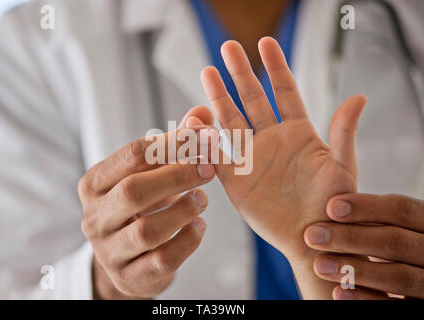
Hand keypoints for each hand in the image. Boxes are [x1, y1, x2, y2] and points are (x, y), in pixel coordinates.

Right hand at [78, 106, 215, 298]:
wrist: (125, 259)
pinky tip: (198, 226)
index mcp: (94, 183)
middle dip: (179, 175)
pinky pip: (163, 259)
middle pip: (135, 190)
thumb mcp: (150, 174)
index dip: (174, 142)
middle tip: (210, 168)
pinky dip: (189, 240)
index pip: (132, 154)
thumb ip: (176, 144)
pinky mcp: (129, 277)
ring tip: (203, 200)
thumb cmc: (140, 207)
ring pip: (148, 230)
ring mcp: (108, 251)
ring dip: (185, 210)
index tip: (206, 136)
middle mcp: (94, 217)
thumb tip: (202, 113)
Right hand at [199, 37, 366, 298]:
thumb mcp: (343, 167)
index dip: (275, 67)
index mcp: (298, 134)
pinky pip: (217, 157)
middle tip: (228, 47)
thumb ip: (343, 133)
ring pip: (231, 121)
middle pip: (252, 100)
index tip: (265, 42)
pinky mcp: (236, 181)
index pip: (284, 92)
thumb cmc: (334, 206)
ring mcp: (252, 159)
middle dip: (241, 73)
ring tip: (207, 72)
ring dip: (219, 98)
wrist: (313, 239)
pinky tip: (197, 122)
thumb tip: (358, 97)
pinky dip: (206, 141)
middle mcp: (272, 141)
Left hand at [304, 193, 423, 299]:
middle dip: (352, 238)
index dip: (367, 207)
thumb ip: (370, 207)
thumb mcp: (393, 222)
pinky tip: (338, 294)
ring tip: (319, 264)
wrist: (416, 275)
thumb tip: (339, 156)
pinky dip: (366, 299)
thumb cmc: (395, 243)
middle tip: (311, 235)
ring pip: (401, 277)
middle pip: (397, 241)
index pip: (402, 209)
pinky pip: (396, 306)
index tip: (330, 206)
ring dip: (356, 270)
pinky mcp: (420, 306)